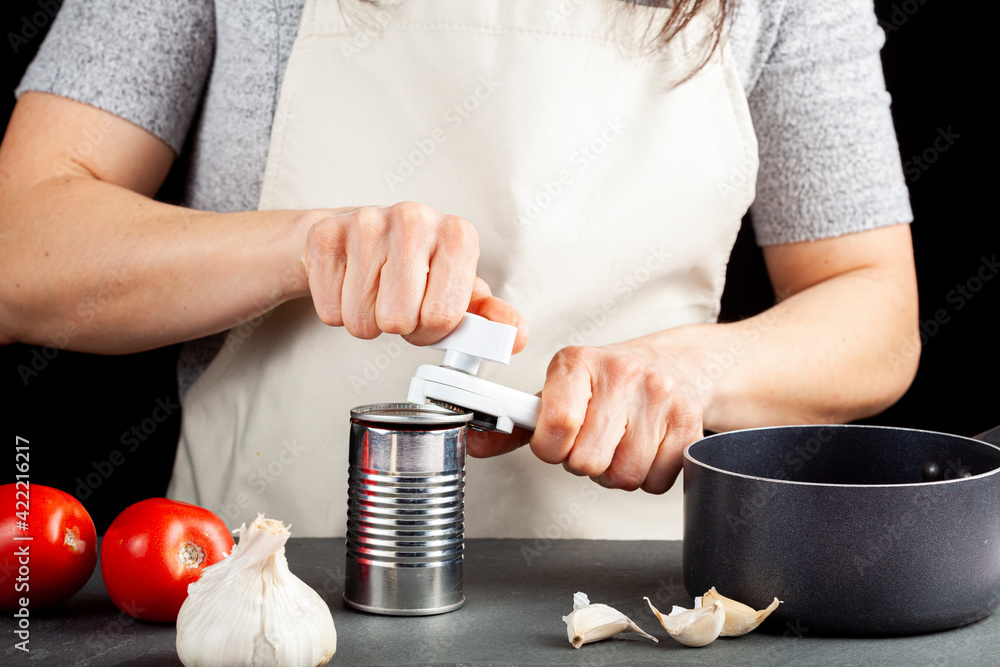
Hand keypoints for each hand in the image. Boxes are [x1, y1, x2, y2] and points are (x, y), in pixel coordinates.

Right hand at [299, 201, 526, 349]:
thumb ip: (490, 317)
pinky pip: (330, 311)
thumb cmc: (416, 265)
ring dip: (368, 320)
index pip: (442, 317)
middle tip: (400, 304)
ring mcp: (367, 223)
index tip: (429, 311)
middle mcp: (415, 219)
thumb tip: (514, 335)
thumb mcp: (460, 289)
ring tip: (376, 292)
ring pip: (361, 320)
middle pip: (399, 320)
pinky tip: (351, 284)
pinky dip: (338, 310)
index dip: (433, 329)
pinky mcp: (325, 235)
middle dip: (399, 326)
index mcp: (456, 234)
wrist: (359, 235)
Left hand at [468, 340, 704, 493]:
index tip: (558, 441)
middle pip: (587, 461)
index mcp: (577, 363)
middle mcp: (621, 373)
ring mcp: (660, 396)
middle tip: (594, 441)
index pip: (555, 425)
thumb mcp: (560, 392)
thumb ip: (515, 425)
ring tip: (622, 443)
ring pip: (623, 476)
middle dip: (585, 462)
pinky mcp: (690, 422)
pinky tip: (648, 447)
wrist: (677, 364)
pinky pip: (657, 481)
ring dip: (617, 472)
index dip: (551, 448)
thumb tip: (472, 443)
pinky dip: (649, 476)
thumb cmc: (609, 384)